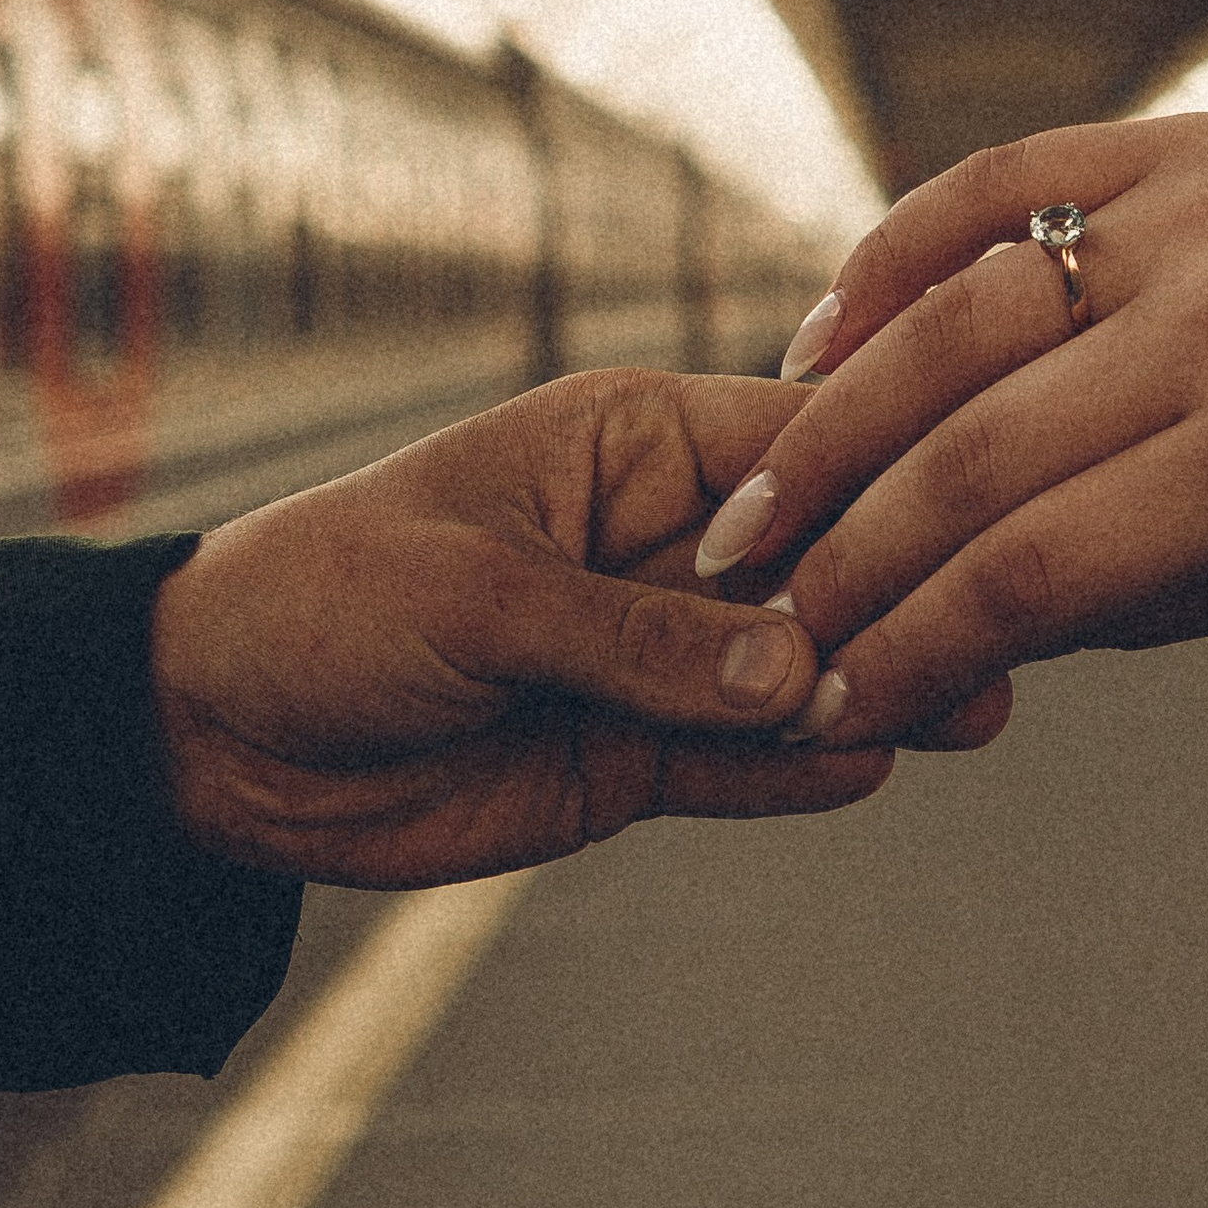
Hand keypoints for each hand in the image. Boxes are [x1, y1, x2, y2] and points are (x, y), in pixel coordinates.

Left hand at [149, 368, 1010, 883]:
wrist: (209, 737)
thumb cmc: (323, 603)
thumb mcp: (476, 599)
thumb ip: (639, 639)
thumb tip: (795, 668)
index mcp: (632, 443)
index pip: (796, 440)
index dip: (891, 472)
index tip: (981, 508)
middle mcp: (666, 540)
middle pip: (824, 559)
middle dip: (903, 593)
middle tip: (998, 638)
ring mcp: (660, 653)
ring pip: (800, 667)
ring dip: (876, 686)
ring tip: (971, 709)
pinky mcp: (637, 754)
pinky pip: (746, 759)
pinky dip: (804, 766)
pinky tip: (876, 761)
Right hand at [692, 117, 1207, 744]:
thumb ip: (1124, 602)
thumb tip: (934, 638)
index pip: (1028, 575)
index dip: (906, 652)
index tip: (827, 706)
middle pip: (967, 455)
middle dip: (840, 557)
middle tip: (752, 618)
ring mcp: (1194, 210)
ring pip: (949, 321)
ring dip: (830, 422)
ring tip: (757, 505)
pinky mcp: (1179, 136)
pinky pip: (991, 189)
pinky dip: (890, 258)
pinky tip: (820, 344)